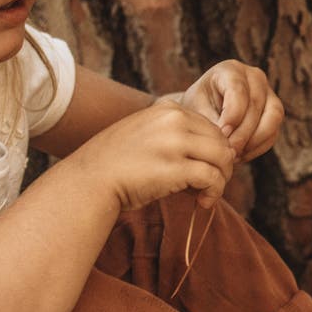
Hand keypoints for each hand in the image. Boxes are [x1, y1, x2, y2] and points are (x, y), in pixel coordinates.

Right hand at [71, 101, 238, 211]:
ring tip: (207, 194)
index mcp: (167, 109)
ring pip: (223, 158)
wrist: (88, 182)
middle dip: (222, 165)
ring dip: (221, 179)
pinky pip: (212, 178)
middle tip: (210, 185)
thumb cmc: (115, 164)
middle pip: (221, 141)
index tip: (204, 169)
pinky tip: (203, 202)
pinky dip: (214, 192)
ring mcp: (175, 142)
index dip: (214, 150)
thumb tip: (213, 153)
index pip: (210, 127)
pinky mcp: (176, 168)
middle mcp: (174, 120)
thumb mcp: (144, 134)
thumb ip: (175, 135)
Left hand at [181, 60, 282, 161]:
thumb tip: (227, 141)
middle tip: (228, 152)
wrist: (203, 112)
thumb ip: (211, 122)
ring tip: (234, 155)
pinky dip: (258, 147)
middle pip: (256, 105)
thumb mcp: (196, 111)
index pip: (238, 90)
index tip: (222, 135)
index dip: (232, 115)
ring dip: (254, 140)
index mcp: (231, 70)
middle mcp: (254, 77)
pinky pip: (273, 132)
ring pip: (273, 117)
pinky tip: (240, 156)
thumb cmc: (197, 108)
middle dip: (243, 132)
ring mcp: (268, 94)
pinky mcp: (274, 113)